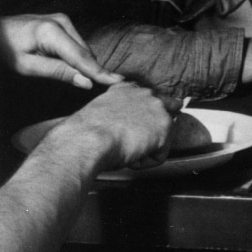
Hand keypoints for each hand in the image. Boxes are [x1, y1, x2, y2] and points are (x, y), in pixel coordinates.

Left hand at [0, 14, 121, 90]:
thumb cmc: (4, 51)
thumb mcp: (27, 67)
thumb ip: (58, 72)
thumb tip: (85, 82)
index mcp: (51, 31)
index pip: (81, 57)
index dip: (99, 71)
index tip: (117, 81)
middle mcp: (61, 21)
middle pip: (85, 52)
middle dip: (94, 70)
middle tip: (110, 86)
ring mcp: (63, 20)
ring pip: (83, 49)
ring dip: (86, 64)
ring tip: (91, 79)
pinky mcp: (62, 22)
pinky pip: (77, 44)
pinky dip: (79, 57)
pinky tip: (77, 68)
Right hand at [57, 81, 172, 170]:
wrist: (87, 139)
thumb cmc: (84, 133)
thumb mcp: (99, 112)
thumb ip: (115, 113)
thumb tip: (116, 127)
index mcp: (126, 88)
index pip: (146, 99)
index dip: (143, 118)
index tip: (134, 128)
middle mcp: (146, 94)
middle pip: (167, 111)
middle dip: (156, 130)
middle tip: (137, 144)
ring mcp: (158, 109)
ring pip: (162, 137)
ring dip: (146, 149)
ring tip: (125, 151)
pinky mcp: (165, 127)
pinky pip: (160, 156)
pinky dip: (145, 162)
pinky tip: (130, 157)